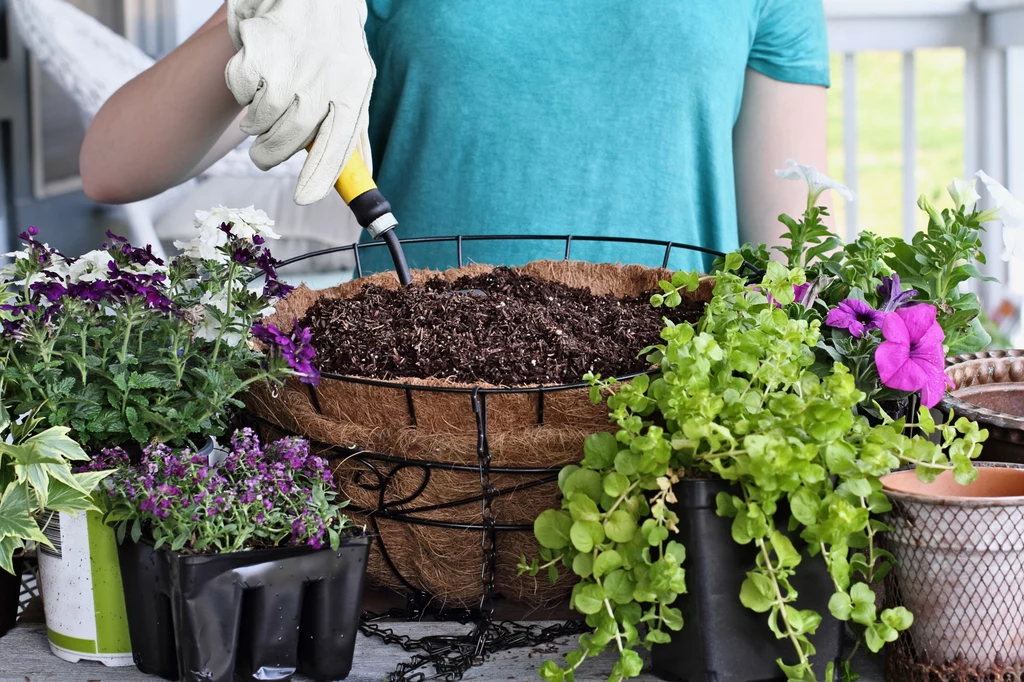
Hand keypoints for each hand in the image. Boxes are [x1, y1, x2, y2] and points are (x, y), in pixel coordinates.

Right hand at [225, 0, 374, 204]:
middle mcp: (324, 79)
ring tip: (265, 102)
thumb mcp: (356, 82)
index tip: (304, 199)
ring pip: (262, 119)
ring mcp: (290, 65)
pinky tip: (256, 74)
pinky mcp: (259, 49)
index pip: (338, 146)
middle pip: (292, 138)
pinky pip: (241, 92)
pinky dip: (242, 91)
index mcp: (353, 90)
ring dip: (256, 121)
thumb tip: (363, 172)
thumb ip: (355, 129)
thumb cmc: (333, 44)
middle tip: (263, 154)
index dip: (319, 177)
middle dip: (272, 154)